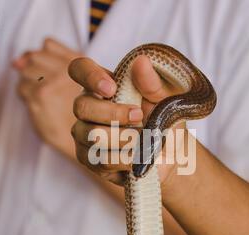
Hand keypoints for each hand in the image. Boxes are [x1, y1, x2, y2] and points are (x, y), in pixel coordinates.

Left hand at [14, 38, 82, 158]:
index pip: (48, 45)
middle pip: (34, 56)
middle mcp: (68, 69)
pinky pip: (22, 88)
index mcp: (81, 62)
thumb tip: (16, 60)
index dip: (43, 57)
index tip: (45, 69)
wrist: (90, 140)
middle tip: (48, 89)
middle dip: (34, 70)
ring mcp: (53, 82)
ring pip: (25, 71)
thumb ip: (56, 62)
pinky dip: (27, 97)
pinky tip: (43, 107)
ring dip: (30, 84)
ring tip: (47, 99)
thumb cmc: (85, 112)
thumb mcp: (83, 80)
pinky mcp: (40, 97)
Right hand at [68, 55, 186, 184]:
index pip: (79, 69)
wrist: (170, 154)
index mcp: (103, 85)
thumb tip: (141, 62)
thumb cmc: (164, 120)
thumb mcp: (166, 99)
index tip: (111, 89)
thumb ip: (153, 83)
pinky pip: (99, 159)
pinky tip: (137, 157)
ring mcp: (84, 133)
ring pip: (91, 135)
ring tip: (144, 141)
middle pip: (81, 107)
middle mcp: (88, 107)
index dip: (89, 76)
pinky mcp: (88, 158)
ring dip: (124, 139)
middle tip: (140, 118)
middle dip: (114, 114)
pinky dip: (124, 159)